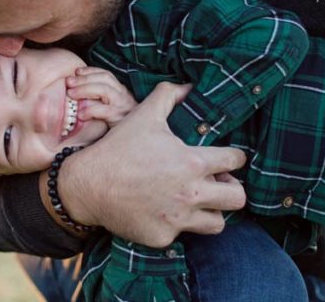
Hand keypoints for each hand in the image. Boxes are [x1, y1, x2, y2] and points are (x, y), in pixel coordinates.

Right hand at [57, 82, 247, 247]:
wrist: (87, 185)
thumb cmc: (118, 148)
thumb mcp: (143, 115)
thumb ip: (168, 96)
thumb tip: (188, 87)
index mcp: (192, 163)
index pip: (235, 161)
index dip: (234, 157)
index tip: (226, 158)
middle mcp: (190, 194)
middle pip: (237, 198)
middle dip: (231, 188)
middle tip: (217, 182)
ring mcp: (177, 219)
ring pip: (218, 223)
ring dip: (211, 211)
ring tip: (197, 201)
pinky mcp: (163, 237)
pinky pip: (183, 234)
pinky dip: (177, 224)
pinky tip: (163, 211)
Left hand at [66, 67, 136, 126]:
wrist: (136, 136)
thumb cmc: (119, 122)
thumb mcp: (112, 106)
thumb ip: (99, 98)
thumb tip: (76, 91)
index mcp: (120, 90)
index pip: (105, 74)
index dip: (90, 71)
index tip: (76, 71)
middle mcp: (123, 94)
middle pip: (104, 78)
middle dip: (84, 78)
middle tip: (68, 82)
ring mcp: (122, 105)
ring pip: (104, 90)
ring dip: (85, 89)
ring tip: (71, 94)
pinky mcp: (120, 118)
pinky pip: (103, 111)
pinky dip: (90, 111)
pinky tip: (80, 115)